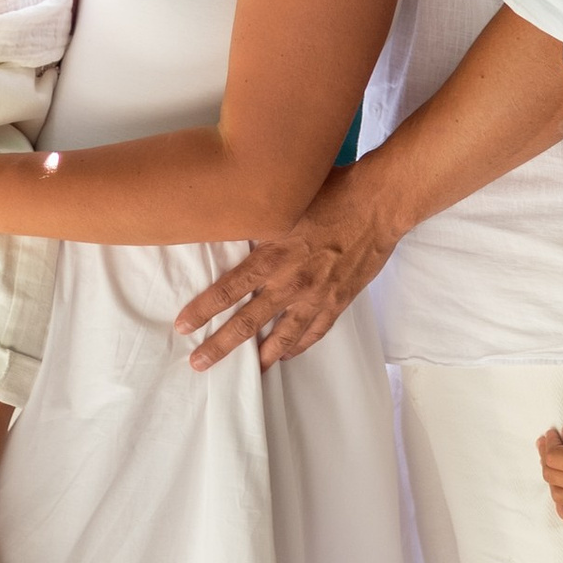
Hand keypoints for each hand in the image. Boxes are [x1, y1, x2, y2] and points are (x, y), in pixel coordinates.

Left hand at [175, 164, 396, 370]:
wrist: (379, 204)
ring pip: (283, 336)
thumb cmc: (333, 192)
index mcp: (273, 255)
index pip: (228, 290)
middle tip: (199, 363)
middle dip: (220, 345)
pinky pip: (315, 332)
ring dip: (262, 356)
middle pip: (248, 322)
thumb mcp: (285, 201)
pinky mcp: (339, 300)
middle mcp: (291, 281)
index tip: (183, 326)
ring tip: (247, 370)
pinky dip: (300, 346)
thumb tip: (229, 217)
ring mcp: (317, 295)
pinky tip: (288, 354)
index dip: (203, 310)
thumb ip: (258, 219)